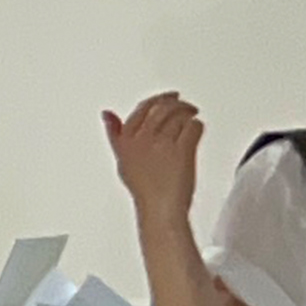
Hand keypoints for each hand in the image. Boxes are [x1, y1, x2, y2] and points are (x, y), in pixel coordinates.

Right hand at [105, 94, 203, 221]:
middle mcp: (143, 139)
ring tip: (192, 116)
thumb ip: (115, 133)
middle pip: (161, 108)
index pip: (142, 109)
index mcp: (126, 140)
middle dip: (176, 103)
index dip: (158, 100)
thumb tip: (107, 114)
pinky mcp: (182, 150)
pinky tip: (196, 129)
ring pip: (179, 115)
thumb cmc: (144, 190)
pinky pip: (193, 126)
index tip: (169, 97)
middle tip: (186, 106)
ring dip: (189, 113)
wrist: (161, 209)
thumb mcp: (123, 160)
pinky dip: (197, 125)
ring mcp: (163, 144)